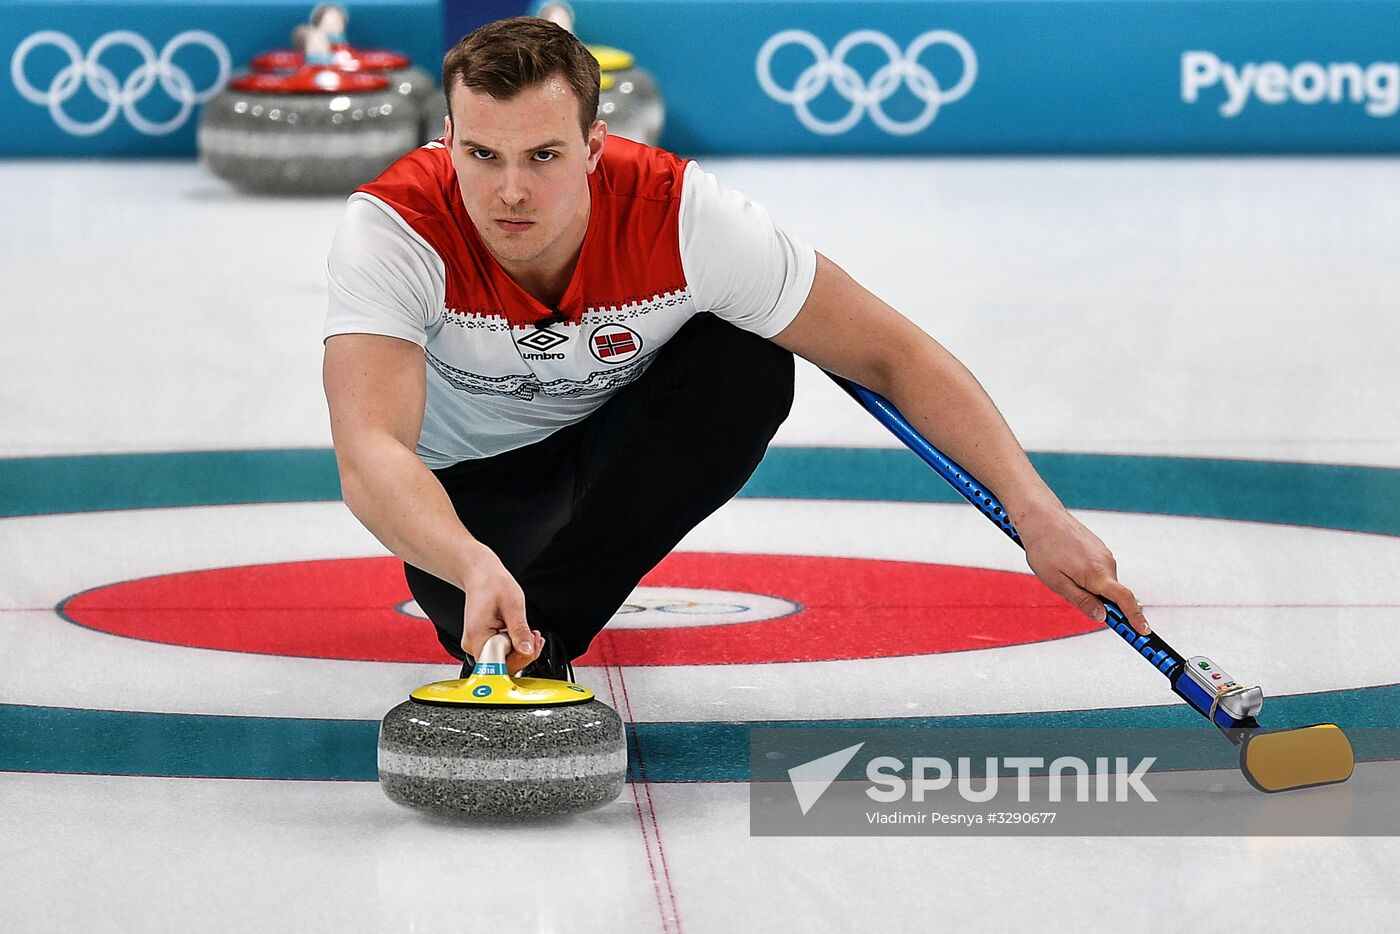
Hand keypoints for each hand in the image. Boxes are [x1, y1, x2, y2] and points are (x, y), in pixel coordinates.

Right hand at [459, 545, 545, 673]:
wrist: (481, 575)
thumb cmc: (492, 585)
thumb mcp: (513, 605)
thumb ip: (520, 630)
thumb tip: (527, 650)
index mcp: (477, 637)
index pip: (500, 665)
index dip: (520, 657)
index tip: (531, 643)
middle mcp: (473, 645)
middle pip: (503, 666)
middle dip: (524, 653)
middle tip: (534, 636)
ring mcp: (477, 646)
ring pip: (504, 661)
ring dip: (521, 650)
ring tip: (529, 632)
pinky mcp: (483, 644)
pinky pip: (502, 654)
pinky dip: (515, 647)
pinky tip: (522, 635)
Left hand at [1016, 505, 1150, 634]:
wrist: (1041, 517)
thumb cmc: (1044, 550)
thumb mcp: (1057, 582)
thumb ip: (1082, 601)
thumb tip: (1103, 617)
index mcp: (1097, 574)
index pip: (1125, 600)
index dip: (1136, 618)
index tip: (1144, 632)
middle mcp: (1107, 563)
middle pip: (1111, 594)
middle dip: (1096, 600)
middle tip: (1066, 588)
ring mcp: (1105, 553)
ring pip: (1102, 582)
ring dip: (1087, 585)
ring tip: (1060, 570)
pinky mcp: (1100, 547)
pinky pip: (1098, 570)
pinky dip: (1087, 574)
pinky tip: (1066, 562)